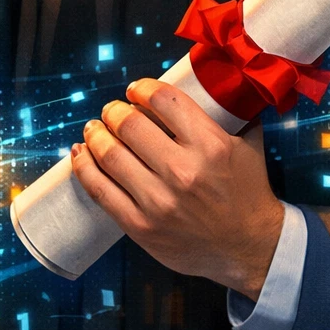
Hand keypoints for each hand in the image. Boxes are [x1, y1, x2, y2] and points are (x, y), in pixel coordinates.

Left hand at [69, 78, 284, 297]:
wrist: (250, 248)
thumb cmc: (249, 193)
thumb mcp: (249, 145)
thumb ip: (233, 114)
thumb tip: (219, 81)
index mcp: (210, 145)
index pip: (164, 100)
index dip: (142, 88)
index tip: (135, 90)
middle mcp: (183, 171)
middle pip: (130, 124)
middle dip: (114, 110)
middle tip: (112, 110)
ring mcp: (159, 201)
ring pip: (110, 155)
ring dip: (95, 134)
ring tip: (93, 128)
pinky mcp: (141, 226)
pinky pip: (101, 191)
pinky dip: (84, 167)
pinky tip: (80, 153)